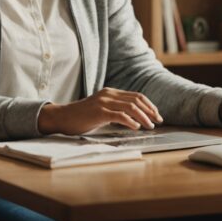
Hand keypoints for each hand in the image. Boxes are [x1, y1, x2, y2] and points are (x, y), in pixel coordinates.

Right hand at [37, 87, 163, 134]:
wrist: (63, 117)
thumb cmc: (82, 117)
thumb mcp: (102, 110)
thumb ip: (116, 110)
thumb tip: (134, 119)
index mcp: (111, 92)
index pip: (136, 96)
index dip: (149, 105)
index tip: (157, 115)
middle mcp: (109, 94)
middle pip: (136, 100)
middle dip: (150, 110)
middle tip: (159, 120)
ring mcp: (104, 102)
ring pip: (131, 107)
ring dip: (144, 117)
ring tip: (150, 126)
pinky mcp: (99, 112)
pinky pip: (120, 115)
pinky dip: (131, 121)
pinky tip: (136, 127)